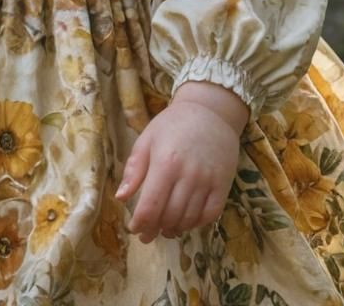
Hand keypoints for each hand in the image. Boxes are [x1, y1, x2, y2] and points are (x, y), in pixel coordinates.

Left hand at [114, 82, 247, 241]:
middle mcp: (188, 175)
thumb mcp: (147, 139)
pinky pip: (210, 215)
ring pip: (188, 219)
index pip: (151, 207)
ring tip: (165, 228)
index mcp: (165, 163)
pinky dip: (196, 224)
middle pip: (169, 217)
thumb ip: (134, 169)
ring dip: (174, 229)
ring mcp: (208, 181)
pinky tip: (186, 221)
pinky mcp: (223, 185)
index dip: (140, 224)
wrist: (209, 111)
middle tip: (147, 233)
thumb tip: (120, 198)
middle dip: (155, 230)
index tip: (134, 228)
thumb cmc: (173, 124)